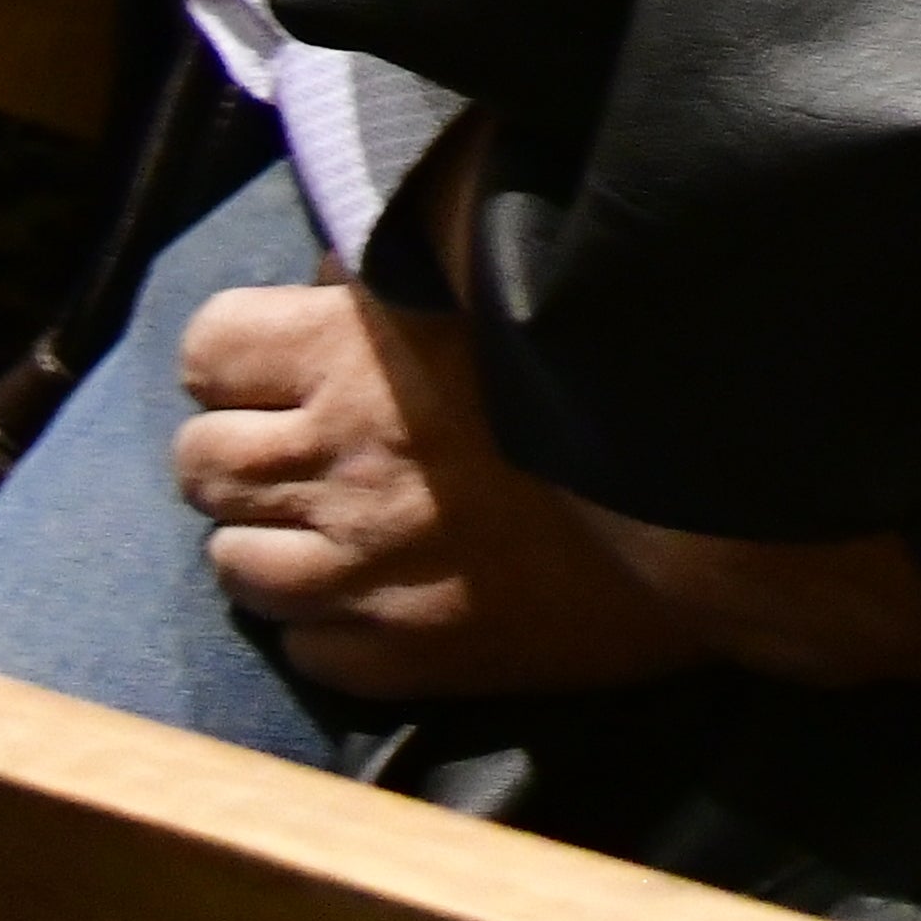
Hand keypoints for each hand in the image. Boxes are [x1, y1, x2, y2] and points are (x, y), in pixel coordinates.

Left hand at [168, 266, 706, 701]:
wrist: (721, 510)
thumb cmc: (616, 374)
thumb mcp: (500, 284)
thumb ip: (405, 263)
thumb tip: (332, 272)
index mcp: (353, 354)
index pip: (206, 349)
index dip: (236, 358)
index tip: (278, 367)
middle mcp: (336, 462)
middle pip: (199, 462)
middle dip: (237, 451)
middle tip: (302, 450)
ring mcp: (360, 571)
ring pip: (232, 562)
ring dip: (271, 538)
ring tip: (332, 525)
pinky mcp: (401, 656)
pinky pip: (302, 645)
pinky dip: (324, 622)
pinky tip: (377, 591)